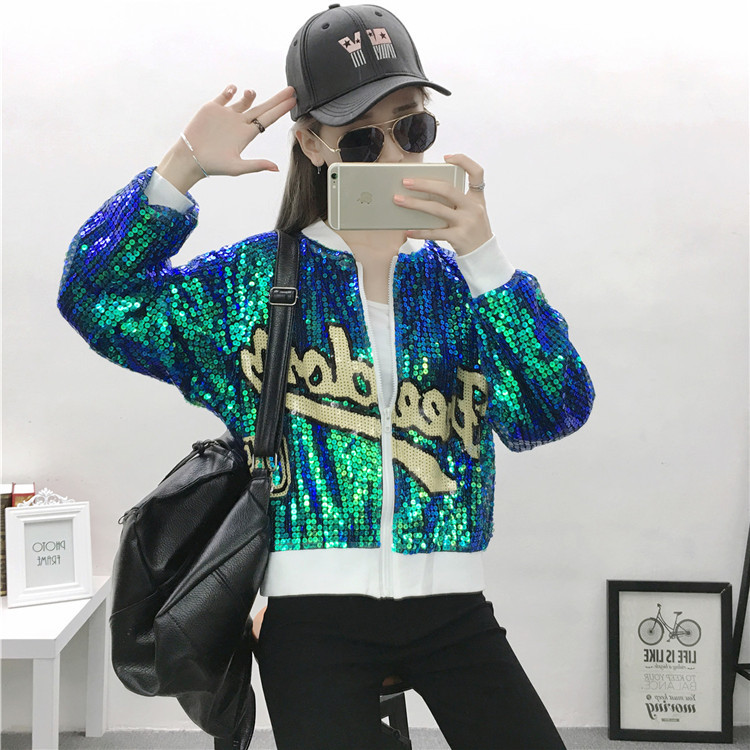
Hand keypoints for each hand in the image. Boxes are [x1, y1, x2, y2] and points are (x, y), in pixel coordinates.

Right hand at [157, 84, 296, 192]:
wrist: (190, 158)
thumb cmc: (214, 165)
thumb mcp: (237, 167)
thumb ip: (257, 165)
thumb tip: (276, 168)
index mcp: (247, 135)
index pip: (268, 120)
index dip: (280, 110)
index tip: (293, 101)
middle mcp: (239, 123)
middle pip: (262, 108)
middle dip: (276, 99)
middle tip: (291, 90)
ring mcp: (226, 115)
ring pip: (243, 101)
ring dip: (250, 95)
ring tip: (252, 92)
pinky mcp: (212, 109)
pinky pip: (224, 96)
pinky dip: (230, 91)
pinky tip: (234, 89)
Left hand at [393, 154, 492, 254]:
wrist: (484, 255)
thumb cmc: (473, 231)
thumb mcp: (472, 212)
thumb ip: (456, 202)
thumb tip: (425, 193)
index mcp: (477, 198)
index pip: (477, 172)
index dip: (463, 161)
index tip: (446, 157)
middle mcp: (473, 208)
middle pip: (446, 189)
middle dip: (423, 184)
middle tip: (406, 181)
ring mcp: (466, 223)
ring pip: (436, 209)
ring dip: (414, 204)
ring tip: (399, 200)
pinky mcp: (458, 238)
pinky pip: (433, 233)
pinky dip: (419, 232)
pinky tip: (407, 230)